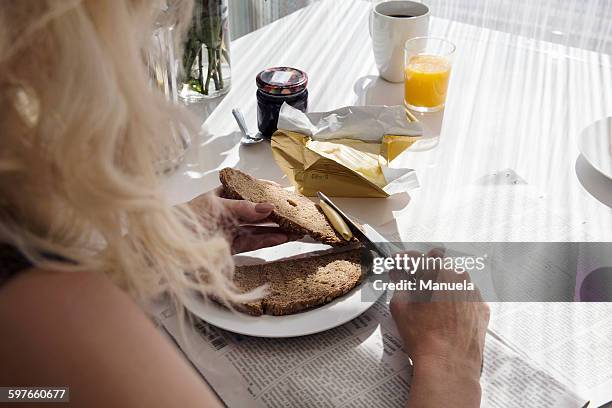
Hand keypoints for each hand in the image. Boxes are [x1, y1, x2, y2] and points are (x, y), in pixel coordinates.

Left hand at [187, 183, 302, 253]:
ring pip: (260, 228)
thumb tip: (268, 207)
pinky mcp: (232, 248)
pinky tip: (283, 238)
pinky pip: (254, 242)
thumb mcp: (216, 208)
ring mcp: (232, 230)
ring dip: (278, 228)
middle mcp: (229, 212)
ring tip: (297, 228)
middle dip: (278, 212)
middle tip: (298, 212)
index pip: (249, 190)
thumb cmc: (187, 219)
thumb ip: (243, 208)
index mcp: (222, 195)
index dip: (267, 190)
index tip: (284, 192)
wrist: (168, 248)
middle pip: (258, 211)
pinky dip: (269, 241)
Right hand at [389, 249, 488, 407]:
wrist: (449, 366)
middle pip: (439, 263)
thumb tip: (399, 276)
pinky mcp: (482, 309)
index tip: (399, 264)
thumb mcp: (400, 307)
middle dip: (425, 269)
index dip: (404, 260)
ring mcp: (474, 292)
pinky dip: (457, 300)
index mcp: (437, 273)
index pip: (417, 257)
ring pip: (456, 278)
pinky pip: (468, 296)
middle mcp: (459, 277)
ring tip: (431, 302)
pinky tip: (447, 315)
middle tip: (414, 282)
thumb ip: (399, 284)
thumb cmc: (424, 338)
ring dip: (443, 284)